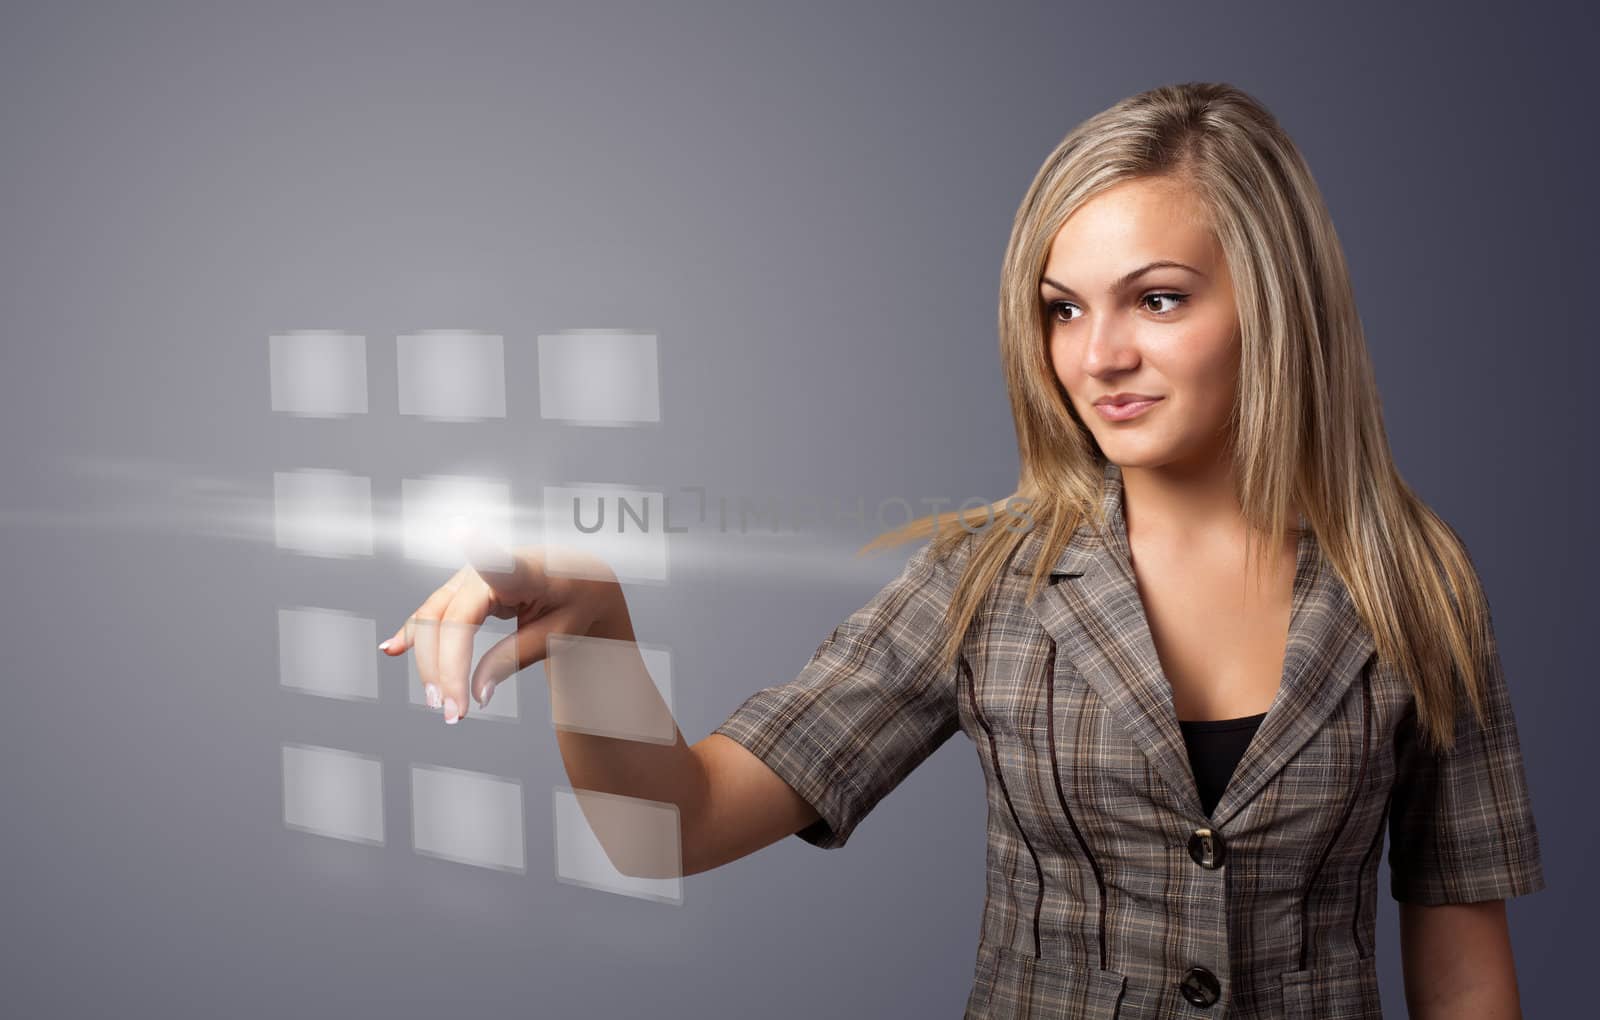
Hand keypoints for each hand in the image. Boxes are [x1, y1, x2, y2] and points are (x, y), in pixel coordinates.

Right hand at [379, 526, 625, 723]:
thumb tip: (476, 694)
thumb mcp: (559, 633)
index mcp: (527, 572)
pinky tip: (392, 650)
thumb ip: (515, 658)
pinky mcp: (458, 589)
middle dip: (444, 668)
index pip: (500, 564)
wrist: (577, 576)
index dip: (480, 550)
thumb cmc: (574, 600)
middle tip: (453, 713)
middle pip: (449, 618)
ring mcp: (467, 577)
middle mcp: (488, 569)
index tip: (462, 530)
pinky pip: (429, 615)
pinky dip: (412, 635)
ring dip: (429, 664)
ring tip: (440, 704)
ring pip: (431, 620)